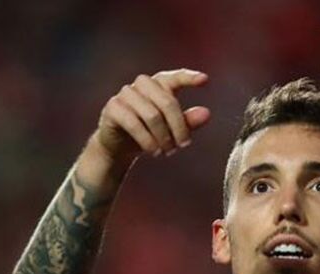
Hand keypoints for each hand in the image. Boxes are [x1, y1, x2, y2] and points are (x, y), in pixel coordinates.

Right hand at [94, 69, 211, 162]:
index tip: (205, 80)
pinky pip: (134, 124)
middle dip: (178, 127)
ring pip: (152, 115)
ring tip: (167, 151)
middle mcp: (142, 84)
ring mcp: (125, 94)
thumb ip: (188, 121)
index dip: (189, 77)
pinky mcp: (113, 108)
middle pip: (167, 102)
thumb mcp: (171, 129)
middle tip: (183, 145)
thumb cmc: (148, 133)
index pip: (175, 77)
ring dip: (163, 137)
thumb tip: (206, 113)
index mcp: (158, 84)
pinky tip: (154, 151)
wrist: (118, 146)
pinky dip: (147, 141)